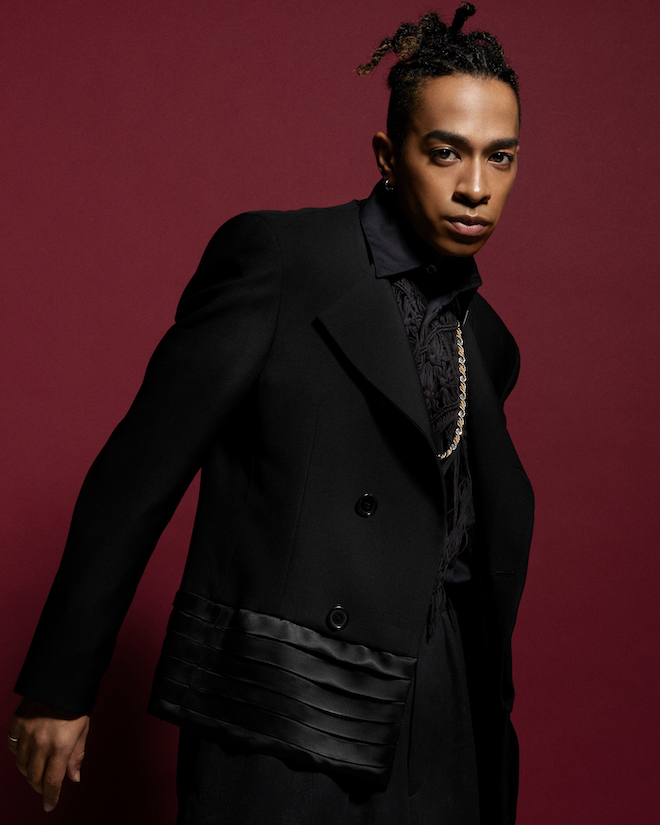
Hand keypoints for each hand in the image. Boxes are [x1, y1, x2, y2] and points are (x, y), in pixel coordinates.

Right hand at [8, 698, 89, 812]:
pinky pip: (13, 746)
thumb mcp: (83, 729)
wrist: (62, 678)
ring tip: (37, 771)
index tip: (49, 806)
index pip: (53, 781)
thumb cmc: (76, 703)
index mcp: (61, 745)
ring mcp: (27, 733)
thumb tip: (74, 778)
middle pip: (34, 776)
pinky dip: (19, 753)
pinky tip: (27, 753)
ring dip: (29, 772)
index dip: (51, 797)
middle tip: (45, 788)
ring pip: (21, 764)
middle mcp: (42, 742)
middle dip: (40, 786)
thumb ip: (77, 755)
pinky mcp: (17, 723)